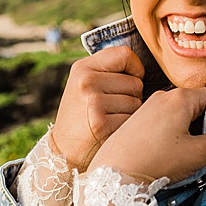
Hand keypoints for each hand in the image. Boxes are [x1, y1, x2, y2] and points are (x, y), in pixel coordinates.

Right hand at [49, 46, 145, 170]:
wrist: (63, 151)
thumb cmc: (81, 115)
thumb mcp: (84, 85)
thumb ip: (107, 71)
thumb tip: (143, 66)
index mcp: (82, 68)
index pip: (125, 54)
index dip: (135, 68)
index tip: (131, 79)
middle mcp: (86, 81)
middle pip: (135, 82)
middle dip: (132, 96)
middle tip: (112, 108)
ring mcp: (93, 102)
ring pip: (137, 102)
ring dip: (131, 113)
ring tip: (111, 119)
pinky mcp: (101, 123)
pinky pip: (133, 119)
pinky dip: (128, 127)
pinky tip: (112, 131)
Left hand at [88, 87, 205, 185]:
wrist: (113, 175)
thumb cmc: (156, 162)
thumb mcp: (198, 152)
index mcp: (180, 98)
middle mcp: (163, 96)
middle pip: (199, 103)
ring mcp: (148, 106)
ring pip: (182, 112)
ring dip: (194, 127)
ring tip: (197, 150)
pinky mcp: (137, 119)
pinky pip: (165, 118)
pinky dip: (177, 130)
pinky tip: (175, 149)